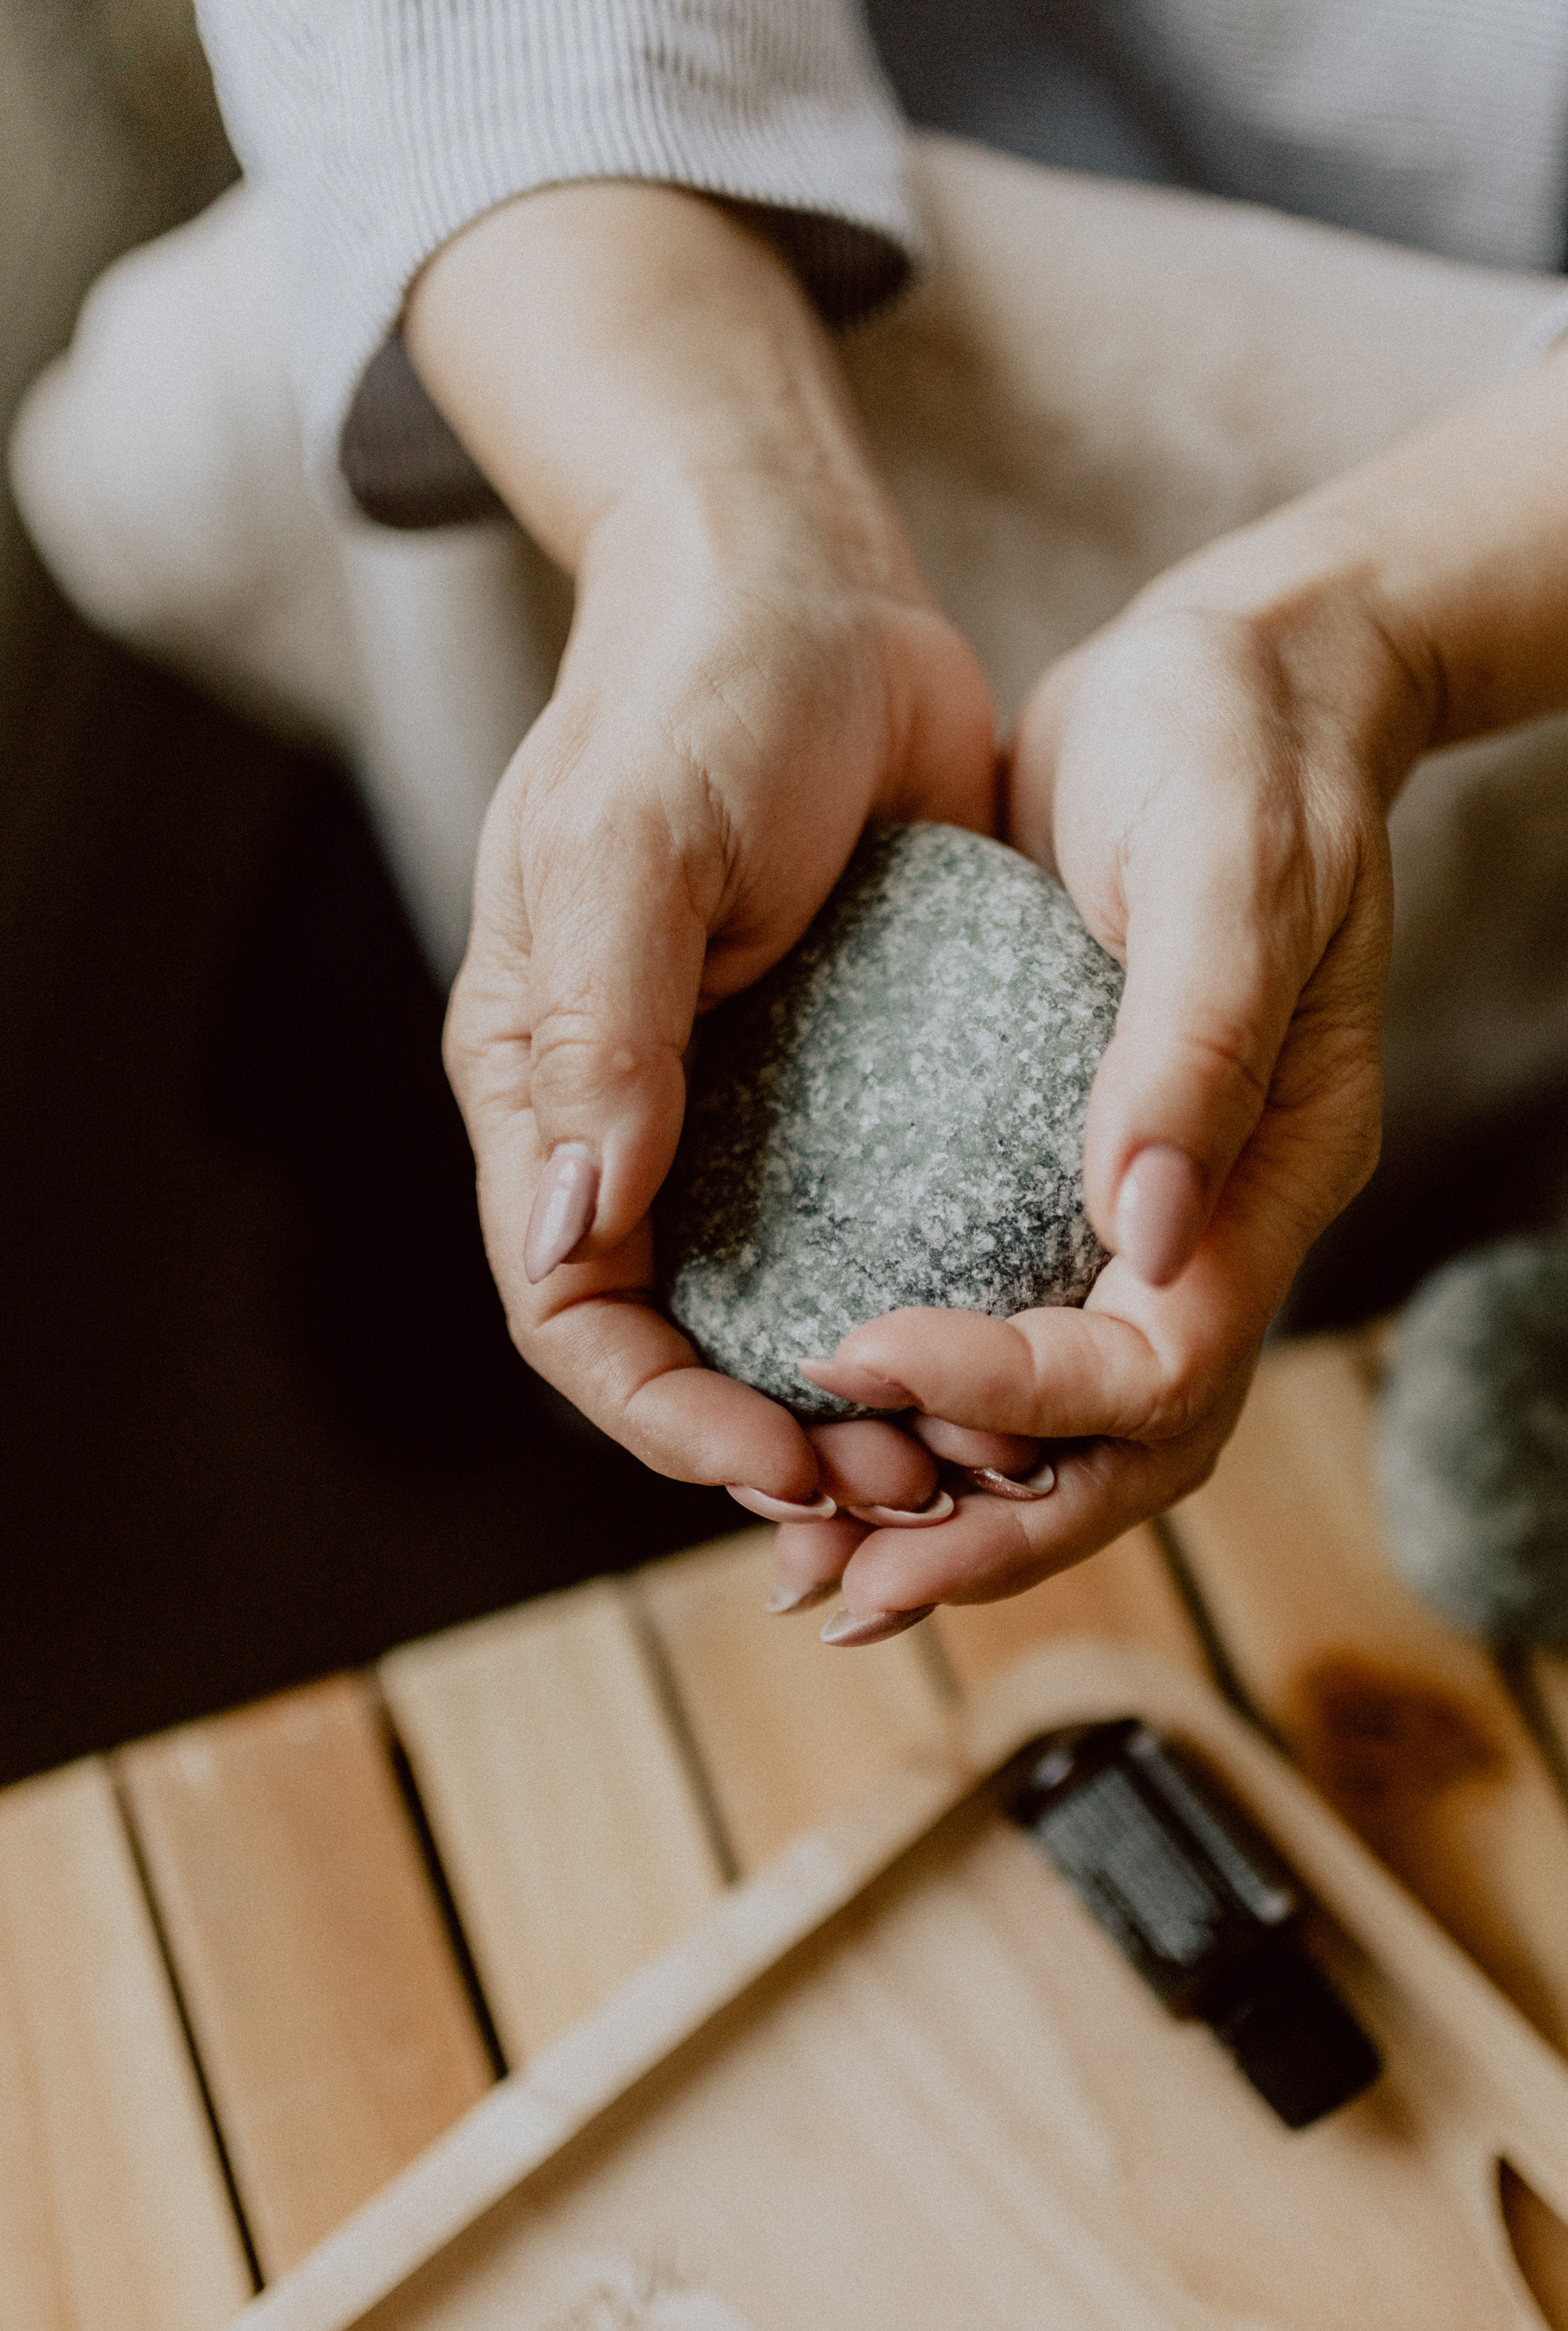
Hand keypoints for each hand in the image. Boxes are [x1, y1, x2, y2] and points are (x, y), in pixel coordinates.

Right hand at [408, 185, 993, 1497]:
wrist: (816, 583)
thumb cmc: (699, 693)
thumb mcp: (633, 847)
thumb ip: (598, 1038)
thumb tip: (574, 1232)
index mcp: (548, 1087)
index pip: (575, 1309)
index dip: (661, 1413)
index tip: (778, 1462)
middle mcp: (641, 1120)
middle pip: (685, 1340)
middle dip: (775, 1440)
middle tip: (903, 1492)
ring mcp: (750, 1107)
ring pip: (787, 1305)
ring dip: (863, 1397)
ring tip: (967, 1459)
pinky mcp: (853, 1076)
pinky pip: (880, 1223)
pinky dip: (932, 1301)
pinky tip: (1015, 1340)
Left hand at [790, 337, 1567, 1634]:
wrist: (1241, 682)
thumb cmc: (1239, 751)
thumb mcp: (1225, 870)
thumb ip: (1193, 1048)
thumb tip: (1141, 1229)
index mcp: (1269, 1171)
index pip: (1157, 1360)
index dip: (1015, 1388)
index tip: (860, 1350)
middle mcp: (1209, 1221)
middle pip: (1115, 1449)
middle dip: (978, 1531)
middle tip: (832, 1586)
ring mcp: (1144, 1212)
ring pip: (1060, 1424)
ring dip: (941, 1505)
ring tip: (807, 1559)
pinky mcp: (1063, 1171)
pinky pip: (1008, 1329)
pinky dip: (925, 1404)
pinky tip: (820, 1419)